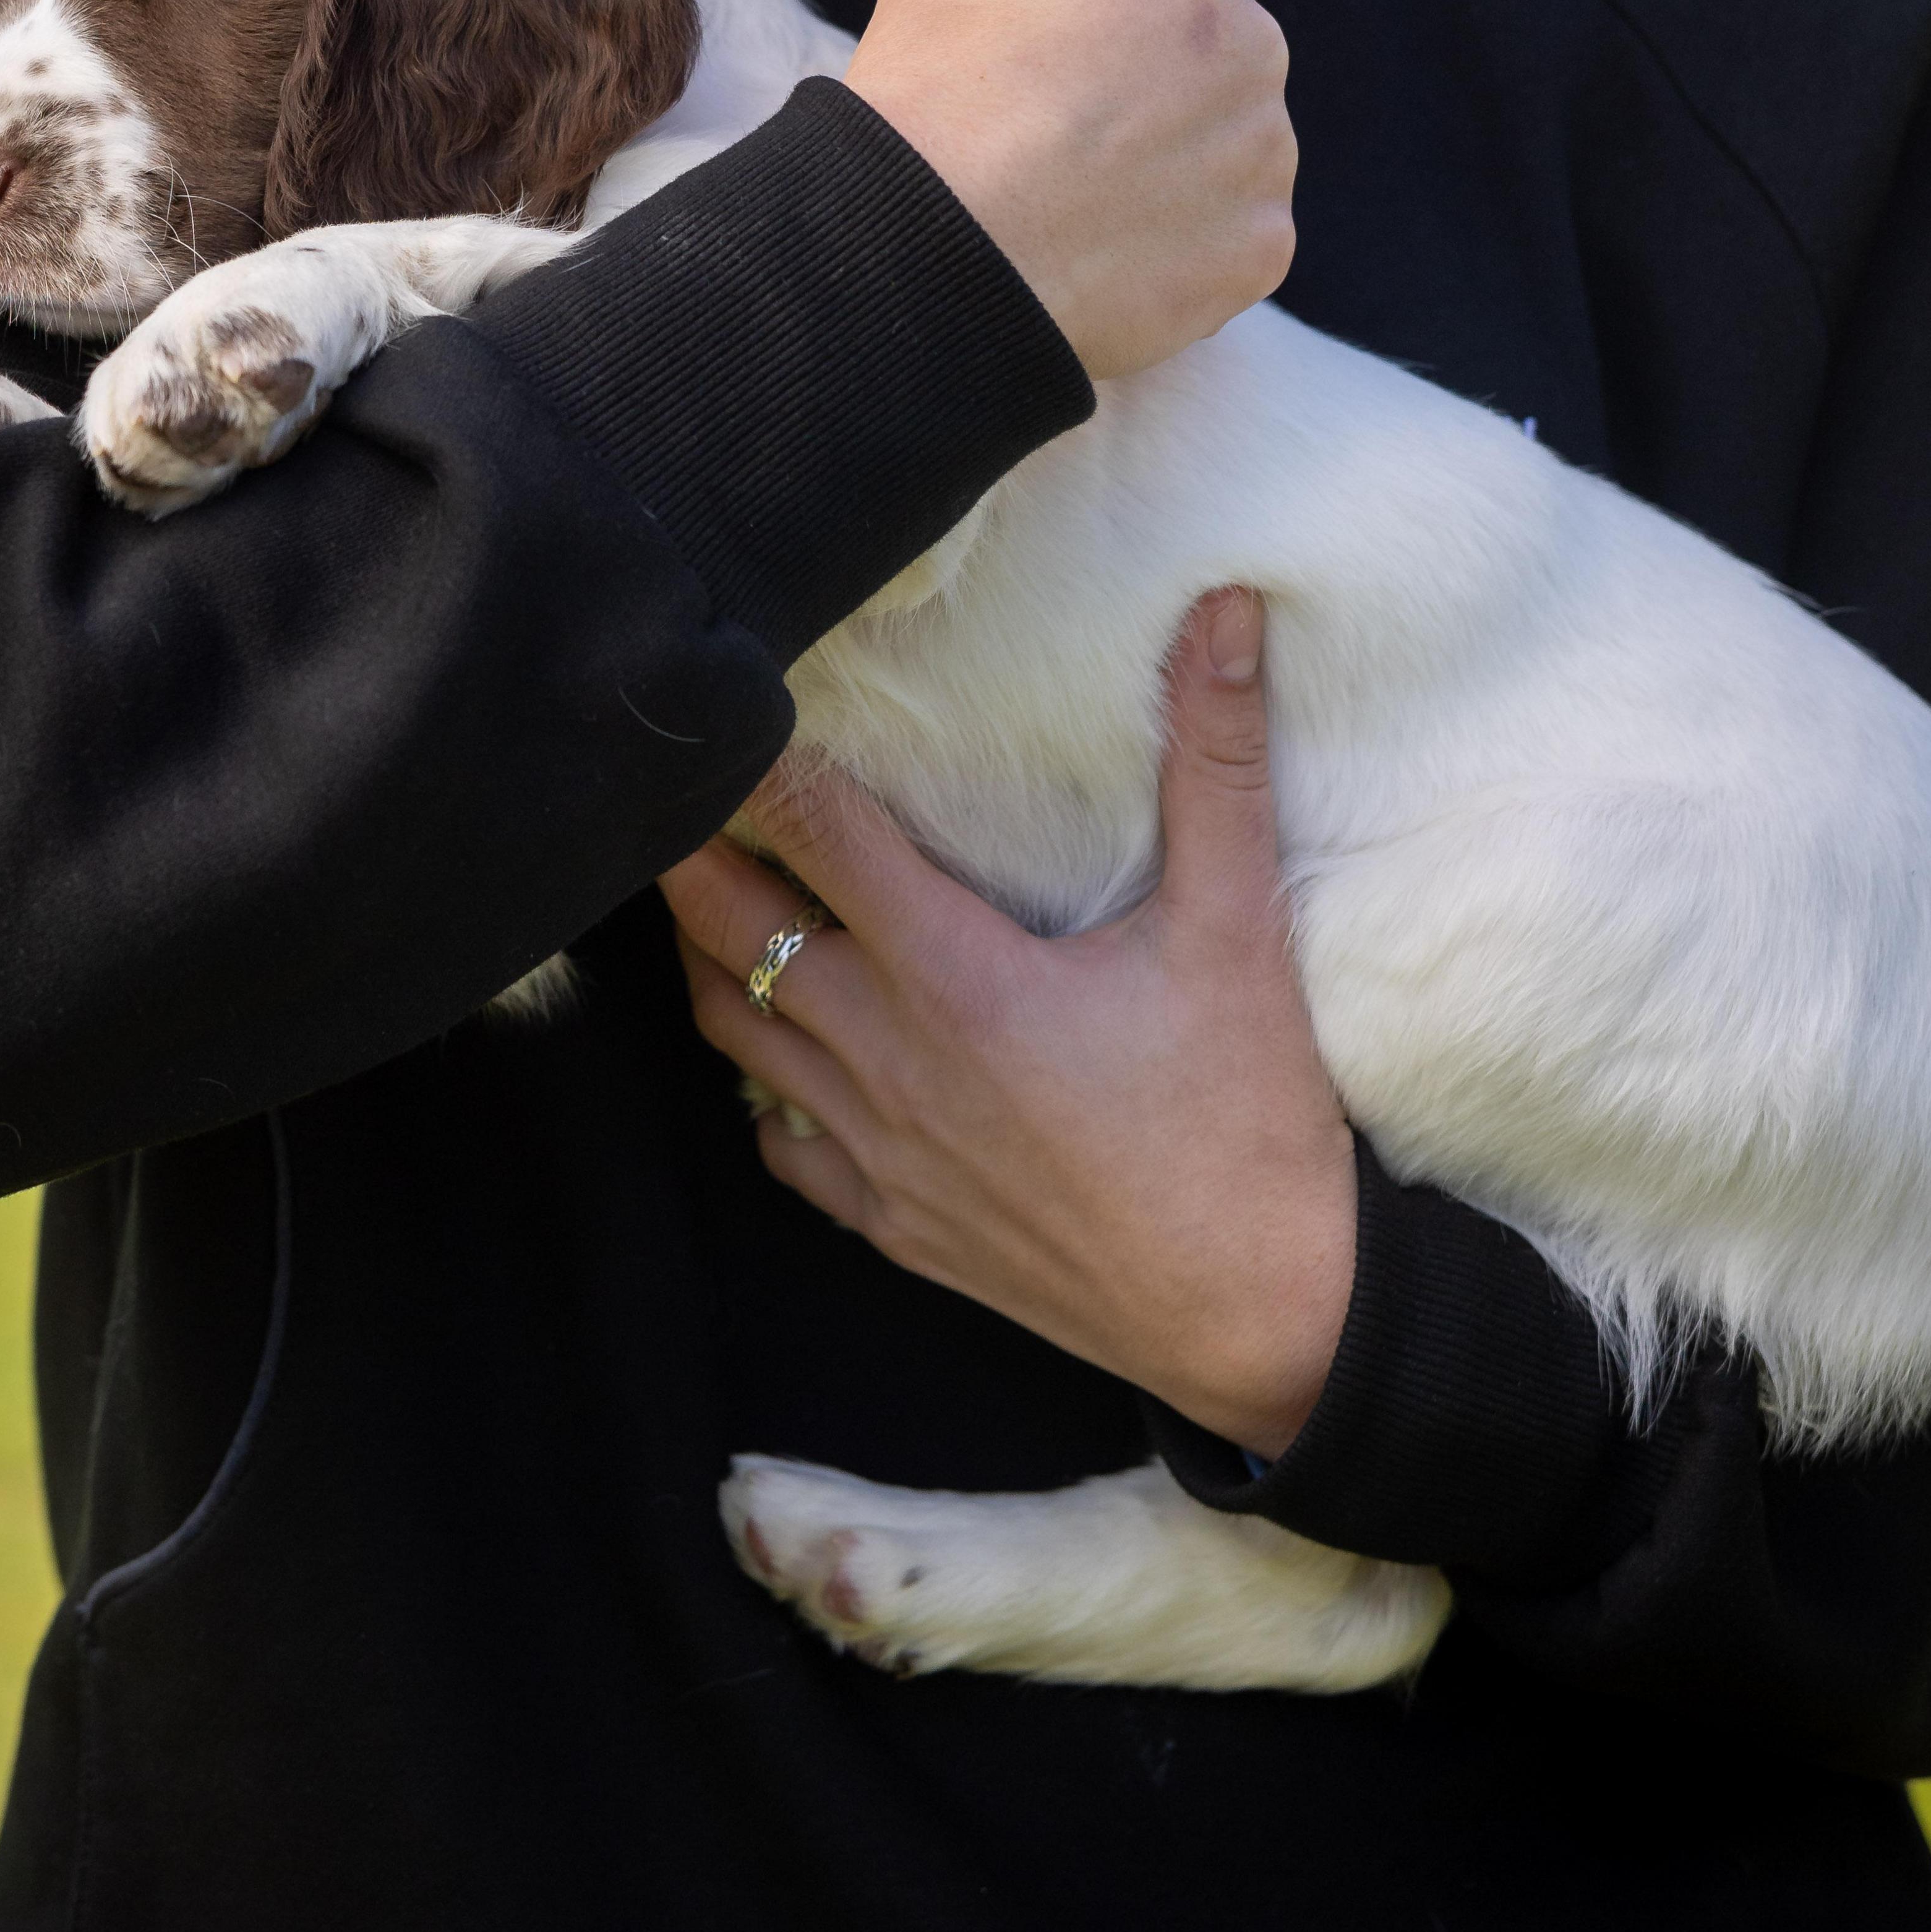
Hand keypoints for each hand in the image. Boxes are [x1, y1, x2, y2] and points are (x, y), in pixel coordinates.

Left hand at [660, 590, 1355, 1462]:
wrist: (1261, 1317)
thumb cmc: (1247, 1121)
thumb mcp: (1235, 926)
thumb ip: (1215, 757)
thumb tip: (1226, 613)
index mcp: (956, 975)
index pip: (817, 835)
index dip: (764, 766)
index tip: (731, 712)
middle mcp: (890, 1060)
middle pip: (734, 932)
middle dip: (690, 856)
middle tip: (669, 795)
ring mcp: (880, 1153)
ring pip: (734, 1036)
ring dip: (709, 959)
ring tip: (699, 896)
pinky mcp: (894, 1224)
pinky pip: (779, 1144)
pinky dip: (760, 1085)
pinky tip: (777, 1051)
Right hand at [842, 0, 1293, 376]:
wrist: (929, 257)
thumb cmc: (934, 93)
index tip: (1044, 36)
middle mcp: (1254, 41)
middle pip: (1210, 43)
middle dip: (1149, 71)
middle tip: (1052, 118)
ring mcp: (1264, 152)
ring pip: (1226, 138)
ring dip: (1172, 154)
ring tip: (1073, 191)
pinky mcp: (1262, 248)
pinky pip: (1231, 229)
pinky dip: (1182, 238)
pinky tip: (1105, 243)